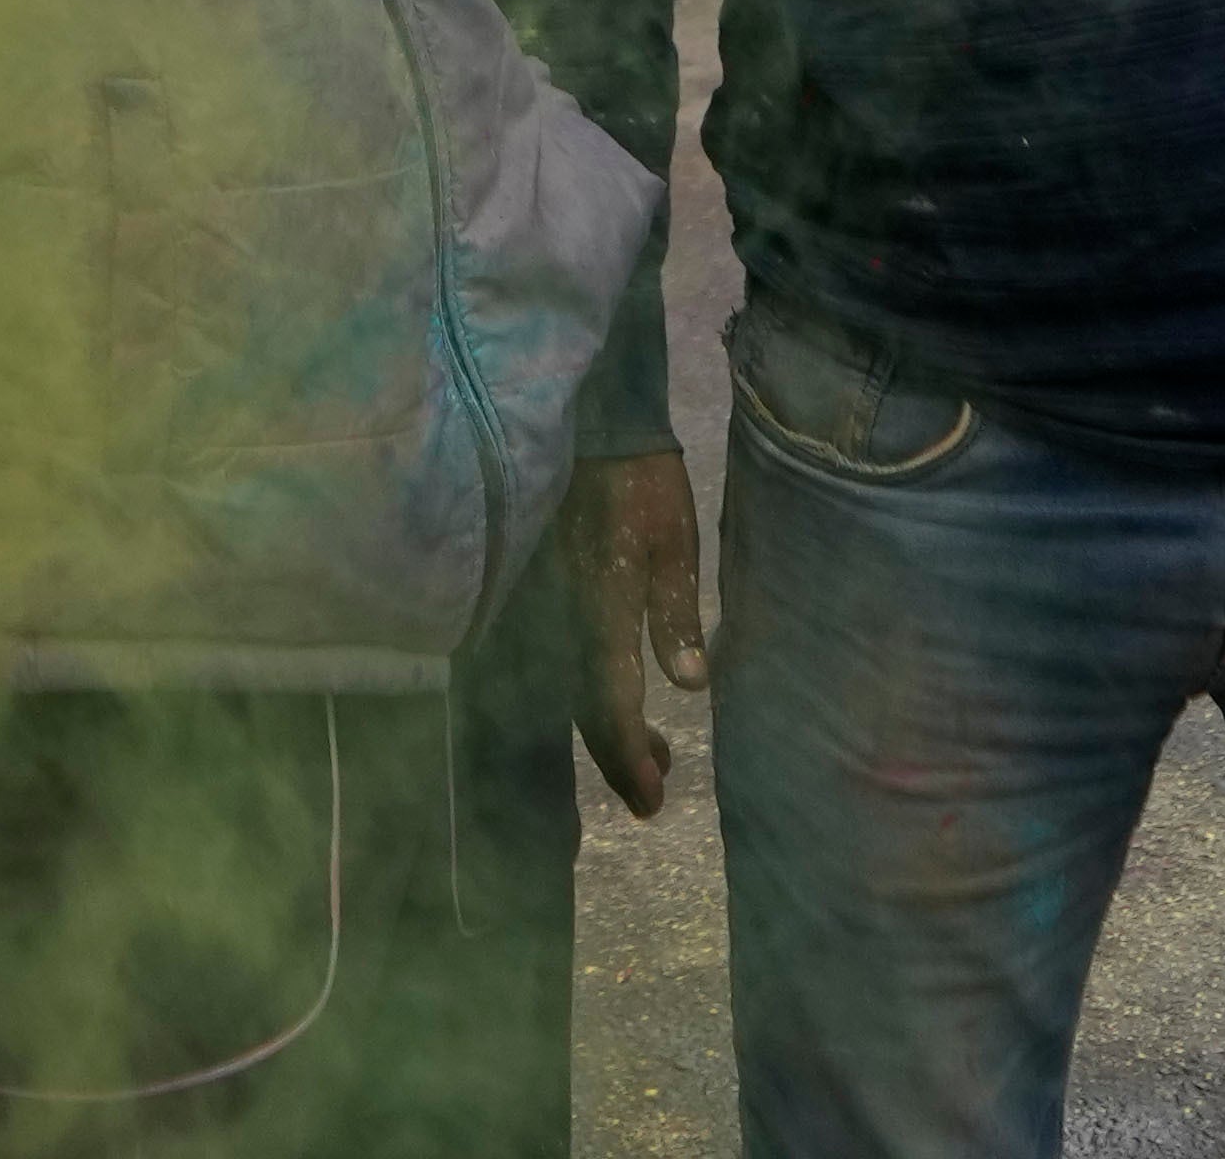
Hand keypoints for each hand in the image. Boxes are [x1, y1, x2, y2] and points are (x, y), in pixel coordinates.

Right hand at [572, 448, 704, 814]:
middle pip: (582, 709)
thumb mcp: (674, 538)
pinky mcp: (533, 597)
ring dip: (606, 729)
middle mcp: (558, 619)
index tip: (653, 801)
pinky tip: (616, 700)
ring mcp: (538, 610)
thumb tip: (691, 686)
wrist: (584, 424)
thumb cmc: (638, 479)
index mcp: (598, 606)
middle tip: (655, 793)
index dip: (629, 756)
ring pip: (566, 690)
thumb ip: (675, 611)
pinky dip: (587, 693)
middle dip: (619, 757)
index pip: (609, 702)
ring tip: (655, 753)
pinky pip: (553, 662)